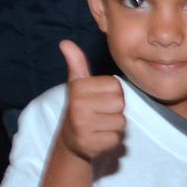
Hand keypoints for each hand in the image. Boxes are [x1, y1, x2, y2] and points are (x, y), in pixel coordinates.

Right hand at [58, 39, 123, 160]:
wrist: (71, 140)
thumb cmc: (81, 108)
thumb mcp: (78, 85)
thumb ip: (77, 64)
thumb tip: (66, 42)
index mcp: (78, 88)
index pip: (116, 85)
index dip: (112, 93)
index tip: (99, 98)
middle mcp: (78, 105)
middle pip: (120, 103)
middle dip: (115, 110)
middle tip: (101, 113)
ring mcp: (83, 126)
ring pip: (120, 122)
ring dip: (114, 126)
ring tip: (100, 125)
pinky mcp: (89, 144)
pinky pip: (116, 139)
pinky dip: (111, 139)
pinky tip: (99, 137)